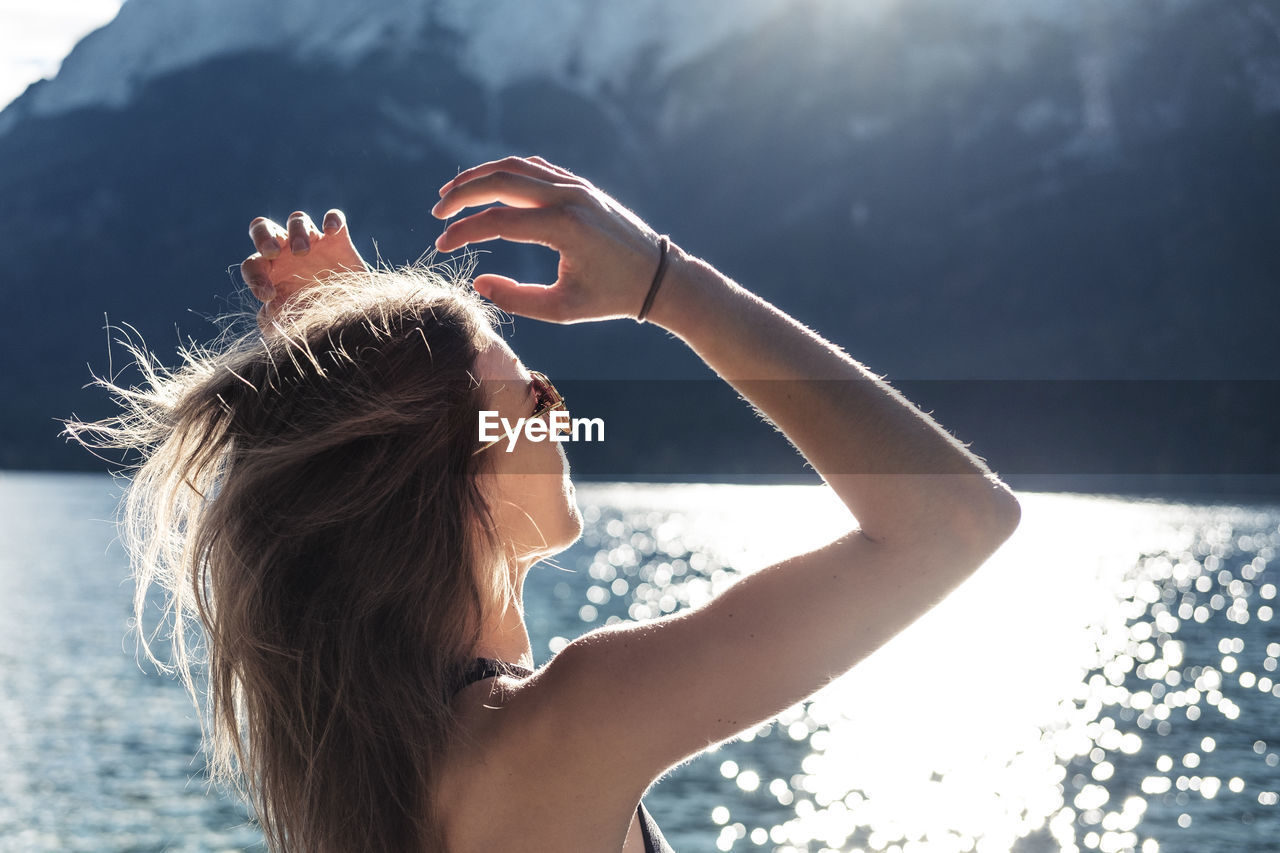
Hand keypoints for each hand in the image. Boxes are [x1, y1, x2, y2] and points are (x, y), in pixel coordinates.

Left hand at [240, 209, 368, 330]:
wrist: (352, 313)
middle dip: (264, 236)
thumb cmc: (316, 316)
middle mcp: (287, 252)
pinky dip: (332, 219)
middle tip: (272, 252)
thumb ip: (275, 321)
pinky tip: (331, 232)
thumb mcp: (293, 321)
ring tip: (303, 252)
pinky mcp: (339, 240)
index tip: (268, 296)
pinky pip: (334, 217)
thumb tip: (267, 321)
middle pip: (263, 228)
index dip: (254, 278)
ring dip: (297, 232)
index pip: (252, 265)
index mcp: (271, 271)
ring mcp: (313, 243)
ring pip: (297, 220)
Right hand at [432, 156, 663, 323]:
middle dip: (462, 194)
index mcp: (564, 227)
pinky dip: (507, 173)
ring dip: (480, 176)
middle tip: (437, 212)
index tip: (442, 246)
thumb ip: (517, 299)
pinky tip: (488, 188)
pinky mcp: (581, 185)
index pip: (498, 221)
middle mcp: (569, 198)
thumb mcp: (562, 310)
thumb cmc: (611, 298)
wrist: (658, 276)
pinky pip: (536, 169)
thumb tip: (479, 282)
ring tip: (453, 194)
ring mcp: (576, 186)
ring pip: (516, 167)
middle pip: (500, 181)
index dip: (463, 233)